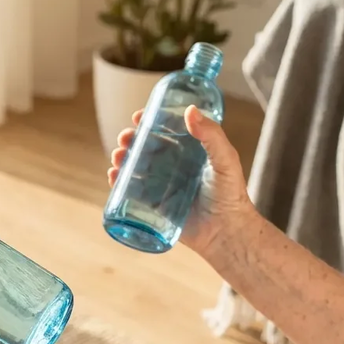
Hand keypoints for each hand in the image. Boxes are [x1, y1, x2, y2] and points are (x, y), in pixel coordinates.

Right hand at [107, 105, 254, 255]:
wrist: (225, 232)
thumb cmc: (230, 195)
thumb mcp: (225, 160)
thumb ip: (212, 135)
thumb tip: (189, 111)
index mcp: (189, 151)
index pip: (166, 130)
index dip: (150, 122)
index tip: (138, 117)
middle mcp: (173, 165)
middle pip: (146, 147)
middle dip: (131, 140)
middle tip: (124, 138)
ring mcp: (162, 185)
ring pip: (136, 166)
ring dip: (122, 158)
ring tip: (118, 157)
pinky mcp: (154, 204)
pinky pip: (132, 191)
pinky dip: (119, 182)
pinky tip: (113, 176)